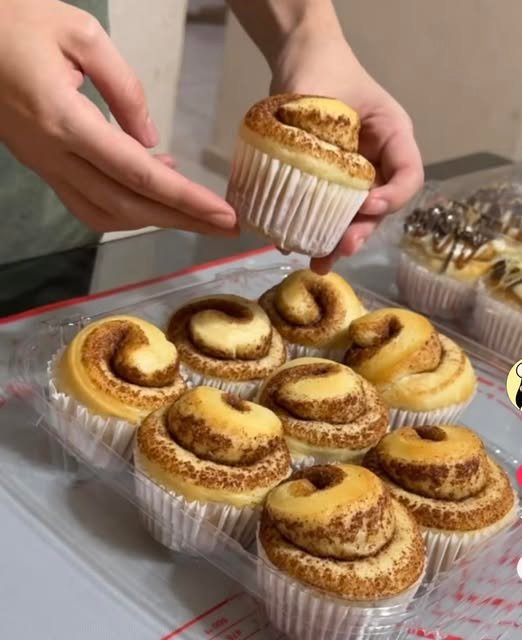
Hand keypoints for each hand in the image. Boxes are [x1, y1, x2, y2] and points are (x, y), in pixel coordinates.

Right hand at [0, 0, 235, 235]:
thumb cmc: (14, 20)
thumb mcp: (81, 34)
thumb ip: (123, 88)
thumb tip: (151, 139)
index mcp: (65, 121)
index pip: (138, 174)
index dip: (184, 199)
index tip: (224, 214)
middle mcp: (54, 156)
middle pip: (127, 206)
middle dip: (182, 220)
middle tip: (227, 227)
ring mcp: (44, 166)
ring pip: (105, 214)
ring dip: (155, 220)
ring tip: (197, 213)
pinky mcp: (41, 166)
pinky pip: (86, 203)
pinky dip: (125, 207)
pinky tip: (153, 191)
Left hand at [271, 36, 422, 271]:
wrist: (299, 62)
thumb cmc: (322, 70)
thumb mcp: (331, 95)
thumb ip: (327, 136)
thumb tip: (308, 186)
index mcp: (393, 139)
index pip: (408, 178)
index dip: (391, 199)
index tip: (365, 207)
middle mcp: (377, 162)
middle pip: (378, 209)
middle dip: (359, 233)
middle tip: (340, 251)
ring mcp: (351, 176)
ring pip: (351, 217)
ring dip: (335, 242)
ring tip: (318, 263)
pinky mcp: (325, 183)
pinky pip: (324, 211)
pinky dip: (311, 229)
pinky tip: (291, 242)